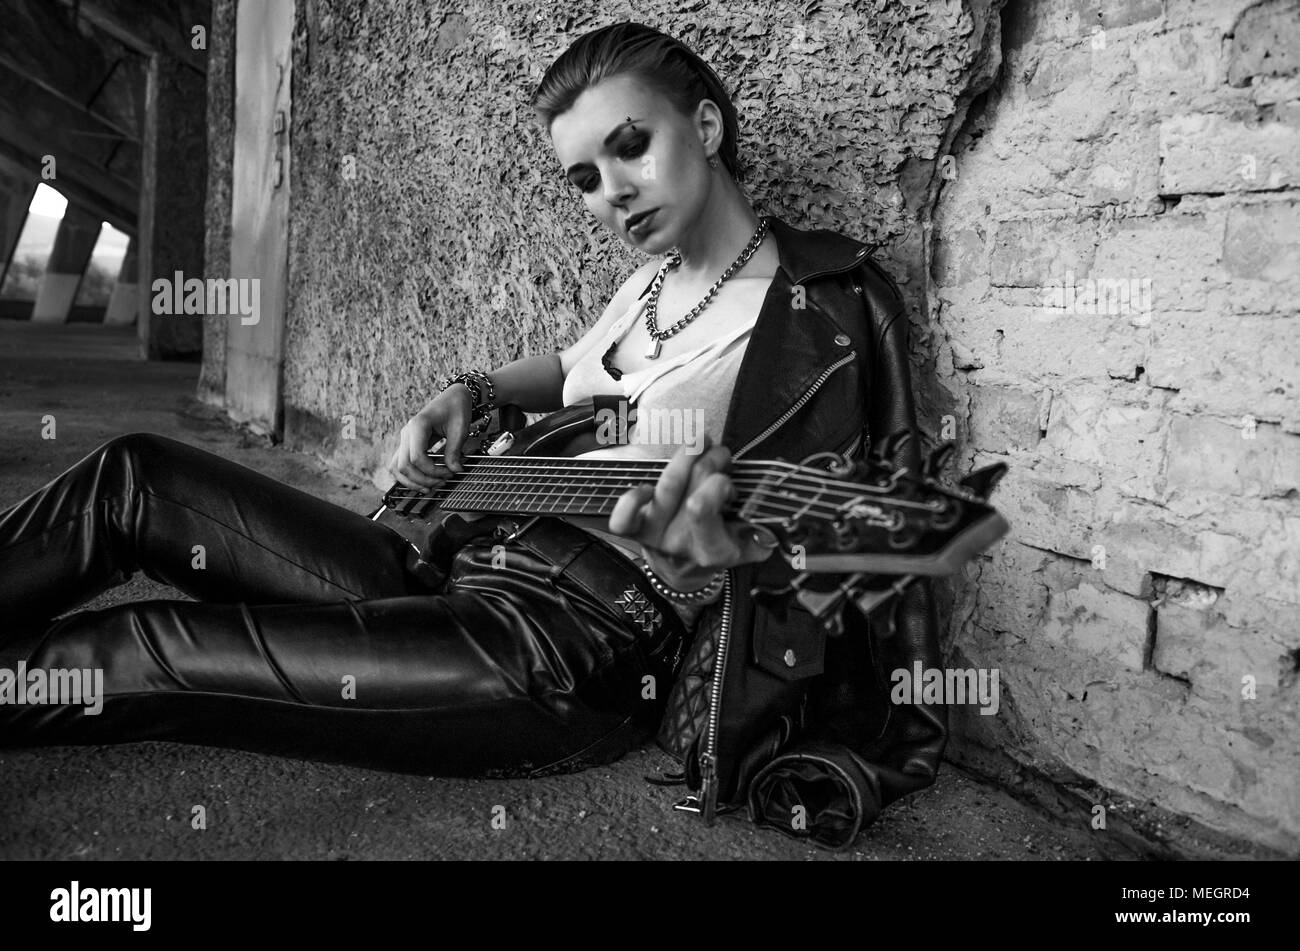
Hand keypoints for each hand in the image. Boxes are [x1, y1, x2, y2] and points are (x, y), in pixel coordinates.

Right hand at [387, 384, 473, 489]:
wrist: (452, 397)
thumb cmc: (456, 408)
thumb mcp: (460, 428)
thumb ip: (455, 450)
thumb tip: (454, 470)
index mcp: (418, 425)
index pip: (417, 457)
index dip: (433, 471)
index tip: (450, 473)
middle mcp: (407, 432)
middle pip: (404, 465)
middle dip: (423, 479)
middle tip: (442, 482)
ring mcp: (405, 439)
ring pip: (396, 467)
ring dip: (411, 481)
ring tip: (430, 487)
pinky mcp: (408, 444)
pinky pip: (400, 463)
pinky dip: (408, 476)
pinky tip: (423, 482)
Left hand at [608, 434, 780, 588]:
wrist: (682, 570)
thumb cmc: (717, 544)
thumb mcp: (747, 547)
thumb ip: (761, 536)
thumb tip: (769, 525)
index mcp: (713, 551)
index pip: (703, 510)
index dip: (717, 486)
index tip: (729, 483)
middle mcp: (682, 545)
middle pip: (692, 490)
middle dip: (711, 462)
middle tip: (722, 455)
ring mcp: (655, 536)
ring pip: (667, 488)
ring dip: (687, 457)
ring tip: (701, 444)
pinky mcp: (635, 529)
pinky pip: (622, 519)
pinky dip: (632, 499)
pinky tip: (646, 486)